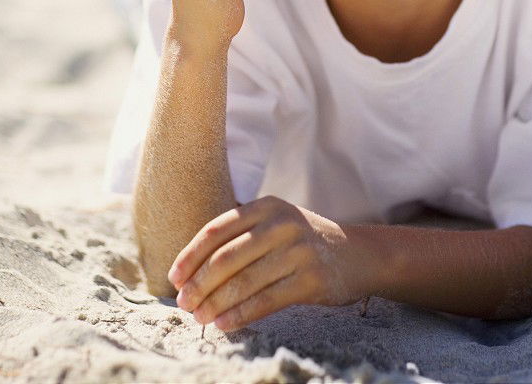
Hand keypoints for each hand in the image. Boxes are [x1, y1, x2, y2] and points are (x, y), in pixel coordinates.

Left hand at [167, 195, 361, 330]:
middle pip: (227, 258)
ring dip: (215, 303)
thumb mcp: (275, 222)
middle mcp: (282, 223)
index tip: (175, 277)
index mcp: (266, 206)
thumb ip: (240, 235)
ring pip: (244, 282)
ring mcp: (298, 251)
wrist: (356, 254)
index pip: (217, 230)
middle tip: (183, 303)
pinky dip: (240, 315)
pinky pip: (266, 301)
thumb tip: (189, 267)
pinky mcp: (311, 279)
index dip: (191, 255)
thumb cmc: (302, 241)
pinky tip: (224, 325)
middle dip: (199, 284)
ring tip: (199, 317)